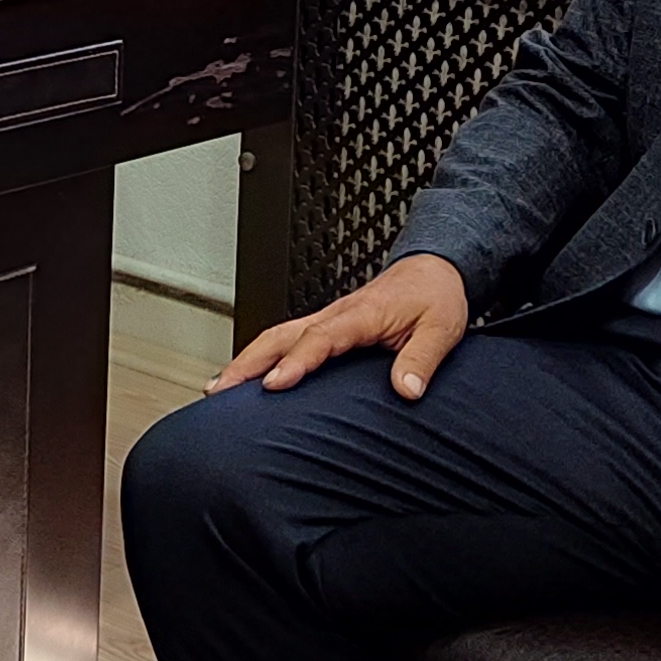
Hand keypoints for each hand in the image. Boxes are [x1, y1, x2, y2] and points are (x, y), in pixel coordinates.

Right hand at [211, 254, 471, 398]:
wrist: (434, 269)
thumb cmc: (434, 296)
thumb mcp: (442, 328)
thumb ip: (421, 359)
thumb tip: (406, 390)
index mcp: (360, 315)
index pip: (319, 339)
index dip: (295, 362)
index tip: (274, 383)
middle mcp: (336, 315)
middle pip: (280, 336)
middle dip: (247, 362)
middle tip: (219, 390)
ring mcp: (327, 320)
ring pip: (277, 336)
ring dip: (246, 360)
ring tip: (218, 388)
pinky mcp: (327, 326)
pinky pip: (287, 339)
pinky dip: (262, 357)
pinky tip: (249, 378)